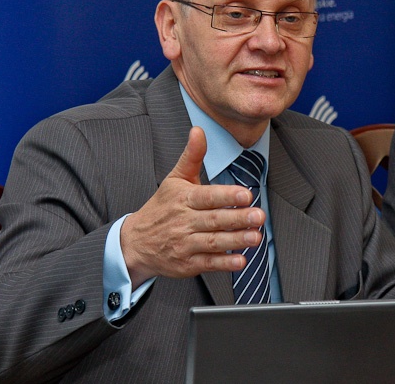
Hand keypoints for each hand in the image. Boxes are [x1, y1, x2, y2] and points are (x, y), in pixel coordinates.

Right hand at [120, 126, 264, 286]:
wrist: (135, 243)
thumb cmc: (162, 208)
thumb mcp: (174, 179)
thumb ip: (191, 156)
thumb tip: (199, 131)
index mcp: (183, 199)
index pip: (206, 197)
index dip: (226, 195)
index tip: (245, 194)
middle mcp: (183, 222)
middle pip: (214, 220)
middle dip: (238, 218)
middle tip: (259, 216)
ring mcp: (185, 244)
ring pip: (213, 242)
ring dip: (236, 240)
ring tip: (256, 237)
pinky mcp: (187, 264)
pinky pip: (208, 263)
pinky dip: (224, 263)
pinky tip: (241, 261)